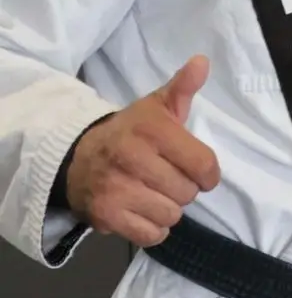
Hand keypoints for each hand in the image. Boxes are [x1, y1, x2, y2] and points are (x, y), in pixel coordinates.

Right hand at [67, 58, 220, 245]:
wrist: (76, 157)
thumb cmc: (129, 132)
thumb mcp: (156, 107)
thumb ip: (183, 88)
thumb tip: (203, 62)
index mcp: (151, 130)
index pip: (204, 165)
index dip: (208, 174)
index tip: (199, 171)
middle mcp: (132, 158)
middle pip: (188, 193)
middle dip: (184, 189)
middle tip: (167, 179)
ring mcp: (116, 189)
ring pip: (171, 215)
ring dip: (168, 209)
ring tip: (153, 193)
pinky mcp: (105, 216)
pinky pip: (151, 235)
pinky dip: (153, 228)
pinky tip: (142, 211)